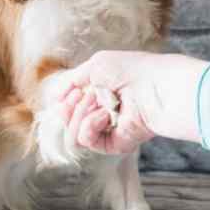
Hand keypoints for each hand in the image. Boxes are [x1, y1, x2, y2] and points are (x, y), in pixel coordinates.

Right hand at [52, 51, 209, 155]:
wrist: (156, 87)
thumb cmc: (131, 70)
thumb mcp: (95, 66)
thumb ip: (71, 81)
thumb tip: (53, 98)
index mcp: (100, 91)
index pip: (70, 101)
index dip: (65, 97)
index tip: (74, 88)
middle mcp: (103, 110)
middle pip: (68, 117)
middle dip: (71, 105)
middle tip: (84, 94)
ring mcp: (108, 128)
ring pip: (74, 132)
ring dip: (78, 115)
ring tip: (96, 102)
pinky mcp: (114, 143)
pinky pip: (87, 141)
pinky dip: (89, 126)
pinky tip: (104, 115)